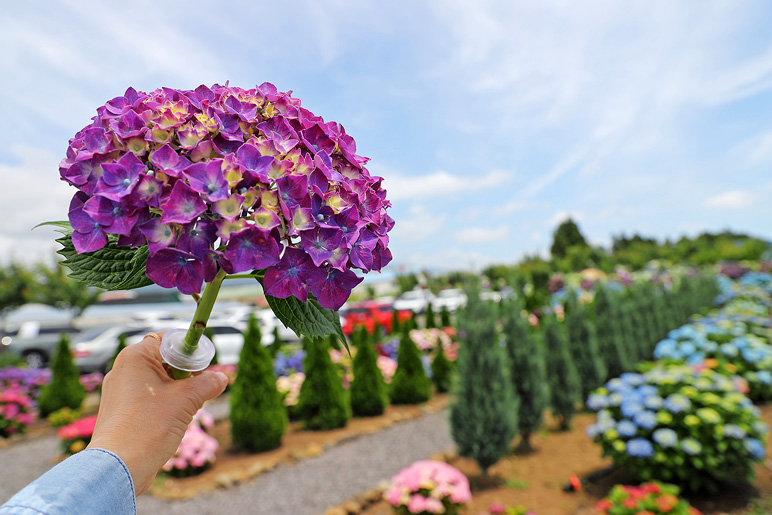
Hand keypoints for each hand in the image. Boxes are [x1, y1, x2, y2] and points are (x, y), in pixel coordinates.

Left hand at [87, 332, 227, 494]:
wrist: (118, 468)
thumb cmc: (148, 427)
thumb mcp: (187, 400)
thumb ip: (207, 383)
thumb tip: (221, 378)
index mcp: (135, 357)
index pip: (167, 339)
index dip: (188, 348)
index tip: (203, 363)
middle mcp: (123, 370)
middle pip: (164, 360)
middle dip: (185, 373)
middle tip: (198, 388)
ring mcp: (119, 392)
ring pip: (158, 381)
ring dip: (177, 392)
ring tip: (183, 410)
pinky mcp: (121, 411)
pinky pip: (149, 398)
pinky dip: (164, 405)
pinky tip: (171, 422)